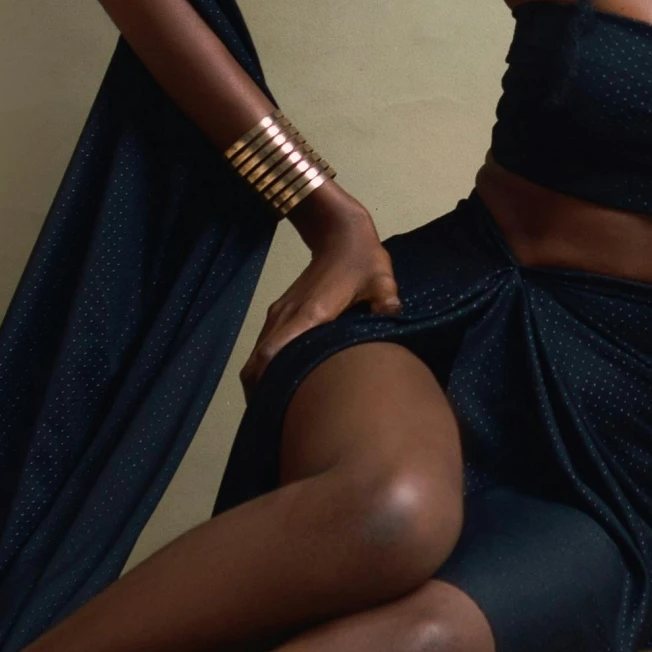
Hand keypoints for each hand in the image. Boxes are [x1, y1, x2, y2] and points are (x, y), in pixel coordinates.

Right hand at [238, 183, 400, 393]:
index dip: (266, 381)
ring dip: (261, 380)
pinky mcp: (283, 311)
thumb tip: (392, 323)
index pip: (273, 352)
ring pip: (258, 353)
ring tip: (276, 409)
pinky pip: (266, 344)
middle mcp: (286, 316)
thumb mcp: (381, 280)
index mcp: (309, 315)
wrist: (340, 230)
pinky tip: (281, 382)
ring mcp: (281, 313)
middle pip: (258, 360)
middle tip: (274, 420)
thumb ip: (385, 302)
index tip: (271, 409)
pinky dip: (265, 366)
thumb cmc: (363, 259)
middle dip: (259, 392)